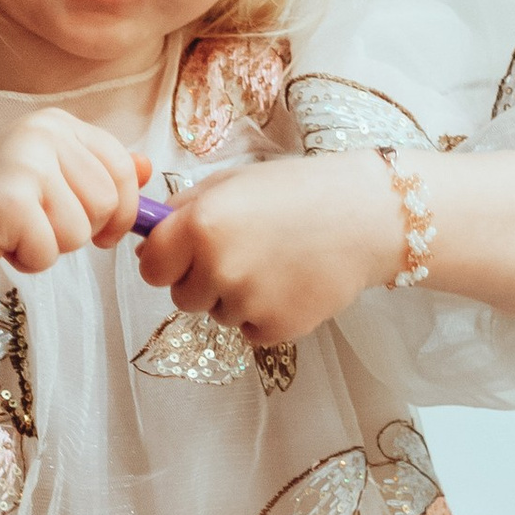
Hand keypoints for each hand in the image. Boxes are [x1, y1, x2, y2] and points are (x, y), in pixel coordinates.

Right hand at [0, 106, 148, 278]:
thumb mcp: (43, 169)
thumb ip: (93, 168)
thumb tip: (148, 167)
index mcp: (58, 124)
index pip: (123, 169)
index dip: (121, 208)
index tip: (100, 226)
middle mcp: (44, 137)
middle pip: (107, 206)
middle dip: (80, 231)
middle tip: (38, 224)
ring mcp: (26, 166)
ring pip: (80, 234)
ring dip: (50, 247)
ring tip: (14, 229)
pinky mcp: (9, 203)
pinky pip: (48, 253)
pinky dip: (27, 260)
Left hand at [137, 157, 399, 346]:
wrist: (366, 216)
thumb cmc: (298, 191)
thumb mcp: (232, 183)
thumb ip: (184, 210)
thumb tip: (148, 241)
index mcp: (200, 224)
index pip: (150, 267)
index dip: (166, 261)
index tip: (184, 253)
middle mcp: (217, 266)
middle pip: (181, 296)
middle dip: (202, 279)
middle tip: (244, 252)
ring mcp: (247, 302)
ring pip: (217, 314)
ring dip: (236, 296)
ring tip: (275, 263)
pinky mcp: (275, 329)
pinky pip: (249, 331)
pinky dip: (265, 315)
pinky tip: (291, 284)